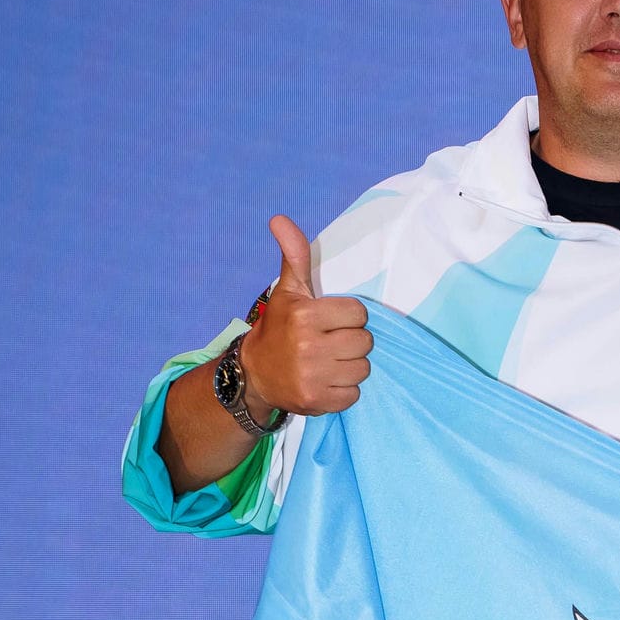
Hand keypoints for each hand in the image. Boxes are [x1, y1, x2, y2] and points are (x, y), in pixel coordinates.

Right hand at [237, 216, 373, 419]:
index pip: (358, 313)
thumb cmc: (278, 328)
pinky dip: (344, 390)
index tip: (330, 321)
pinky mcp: (318, 401)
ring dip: (350, 366)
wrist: (255, 375)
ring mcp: (313, 377)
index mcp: (305, 316)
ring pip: (362, 369)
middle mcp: (309, 347)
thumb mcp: (287, 290)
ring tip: (329, 362)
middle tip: (331, 343)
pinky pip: (353, 394)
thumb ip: (294, 255)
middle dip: (351, 341)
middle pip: (364, 342)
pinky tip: (326, 381)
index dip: (348, 317)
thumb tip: (280, 219)